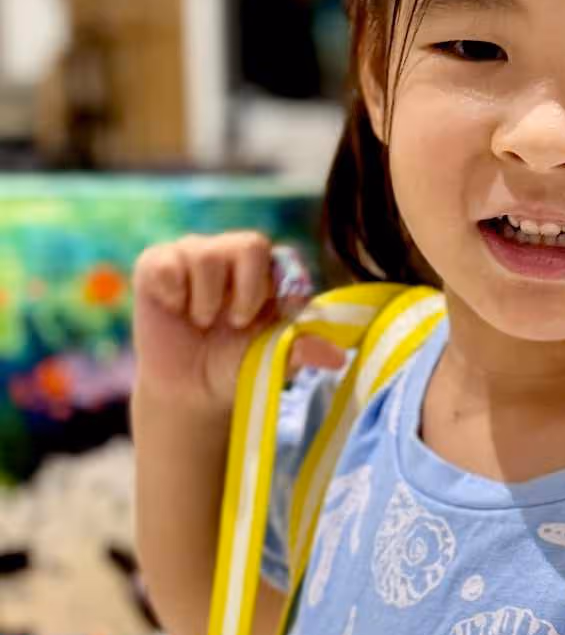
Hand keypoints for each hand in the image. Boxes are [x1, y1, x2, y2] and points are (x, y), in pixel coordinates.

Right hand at [132, 232, 343, 414]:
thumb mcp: (273, 361)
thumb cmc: (236, 366)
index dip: (278, 286)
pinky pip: (167, 264)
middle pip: (249, 244)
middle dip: (246, 292)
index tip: (272, 316)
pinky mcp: (157, 263)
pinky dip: (174, 294)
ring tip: (203, 322)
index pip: (284, 255)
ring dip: (207, 300)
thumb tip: (337, 358)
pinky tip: (177, 310)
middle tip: (236, 323)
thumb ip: (302, 351)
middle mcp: (233, 254)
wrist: (190, 390)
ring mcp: (194, 254)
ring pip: (205, 255)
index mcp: (268, 272)